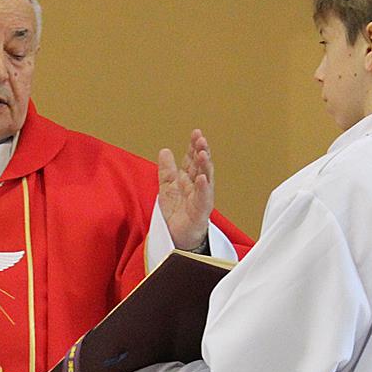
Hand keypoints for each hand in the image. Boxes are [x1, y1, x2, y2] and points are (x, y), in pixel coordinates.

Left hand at [159, 129, 213, 250]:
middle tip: (201, 138)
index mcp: (189, 180)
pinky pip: (203, 198)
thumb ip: (167, 170)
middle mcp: (198, 187)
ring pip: (205, 178)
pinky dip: (203, 188)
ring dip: (205, 165)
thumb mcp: (167, 188)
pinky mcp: (201, 212)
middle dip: (202, 151)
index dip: (194, 147)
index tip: (196, 133)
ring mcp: (201, 199)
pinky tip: (202, 178)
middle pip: (201, 166)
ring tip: (203, 152)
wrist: (177, 238)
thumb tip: (165, 150)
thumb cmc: (177, 214)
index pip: (192, 160)